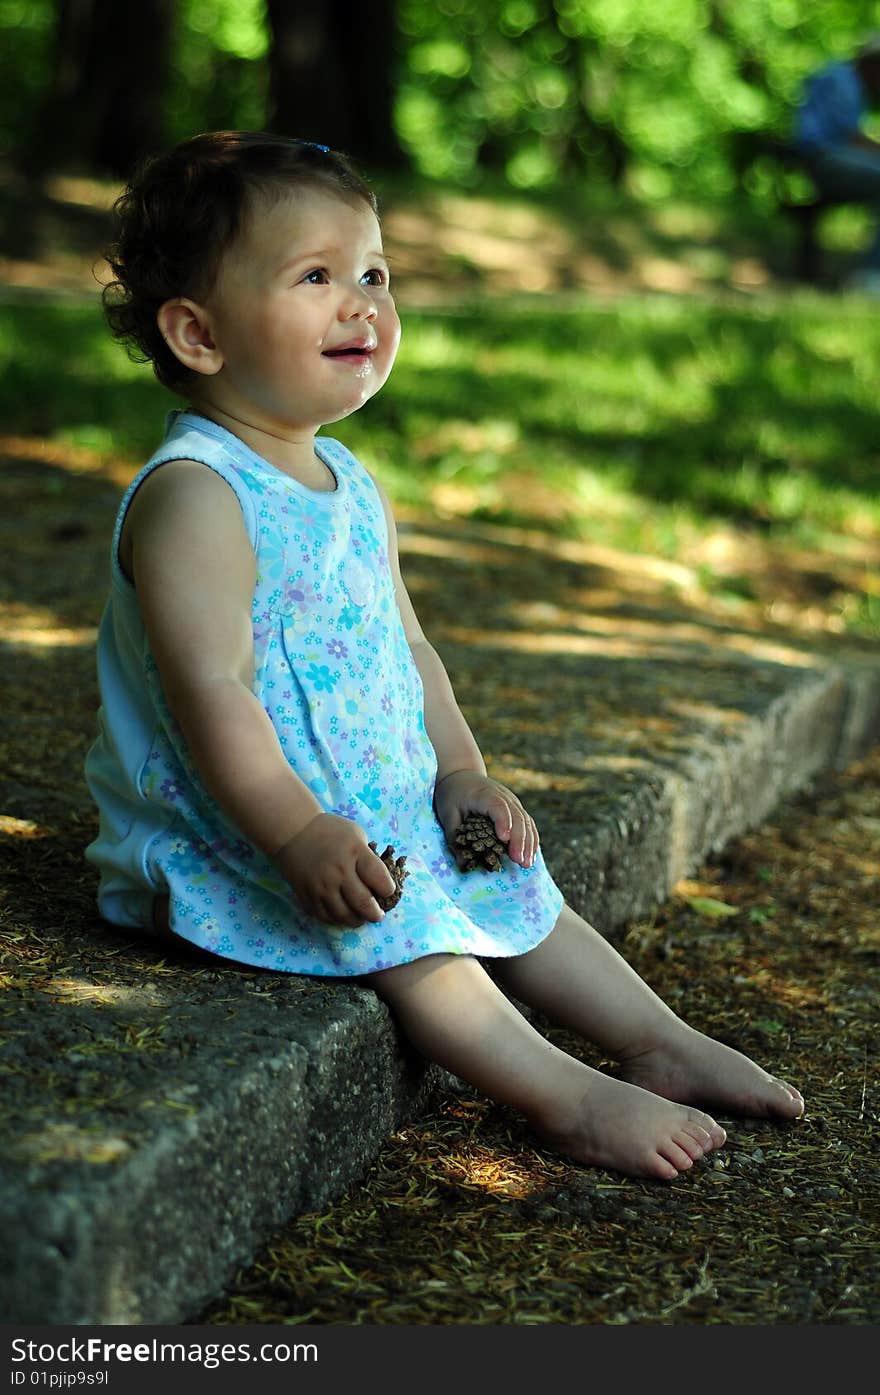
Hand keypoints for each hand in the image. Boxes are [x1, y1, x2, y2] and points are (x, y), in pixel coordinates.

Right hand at [274, 813, 396, 926]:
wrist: (294, 832)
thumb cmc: (330, 831)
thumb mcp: (356, 835)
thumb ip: (368, 857)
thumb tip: (379, 882)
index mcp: (355, 853)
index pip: (380, 880)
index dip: (388, 890)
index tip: (387, 891)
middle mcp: (339, 872)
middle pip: (363, 903)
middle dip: (375, 913)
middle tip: (378, 914)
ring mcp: (321, 886)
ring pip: (344, 916)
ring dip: (357, 920)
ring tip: (361, 917)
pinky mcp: (307, 895)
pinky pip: (325, 917)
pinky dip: (337, 920)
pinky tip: (343, 915)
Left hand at [433, 770, 538, 869]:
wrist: (462, 774)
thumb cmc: (453, 794)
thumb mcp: (447, 813)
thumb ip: (454, 837)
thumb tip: (463, 863)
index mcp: (484, 794)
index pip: (498, 806)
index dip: (503, 822)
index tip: (504, 839)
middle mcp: (504, 796)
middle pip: (517, 816)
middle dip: (519, 840)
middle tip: (519, 861)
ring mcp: (512, 801)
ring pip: (526, 821)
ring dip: (528, 843)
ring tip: (527, 864)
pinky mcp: (516, 808)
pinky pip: (527, 823)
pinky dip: (530, 839)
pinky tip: (530, 856)